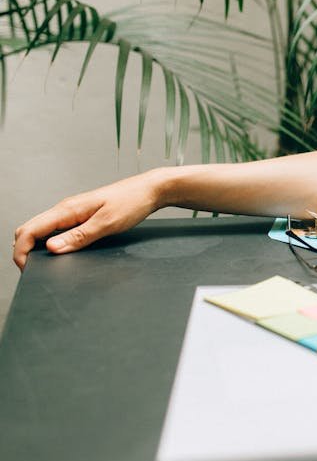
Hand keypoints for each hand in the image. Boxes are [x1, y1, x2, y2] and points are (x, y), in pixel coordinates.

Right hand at [13, 171, 164, 269]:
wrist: (151, 190)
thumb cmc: (132, 202)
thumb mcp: (107, 223)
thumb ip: (79, 236)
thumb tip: (52, 249)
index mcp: (67, 209)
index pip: (29, 230)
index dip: (21, 252)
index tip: (26, 269)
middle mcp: (66, 209)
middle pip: (30, 230)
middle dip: (24, 251)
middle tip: (32, 270)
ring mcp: (73, 212)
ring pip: (42, 230)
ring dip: (37, 247)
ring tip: (44, 264)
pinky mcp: (82, 216)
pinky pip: (57, 230)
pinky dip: (52, 242)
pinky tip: (61, 251)